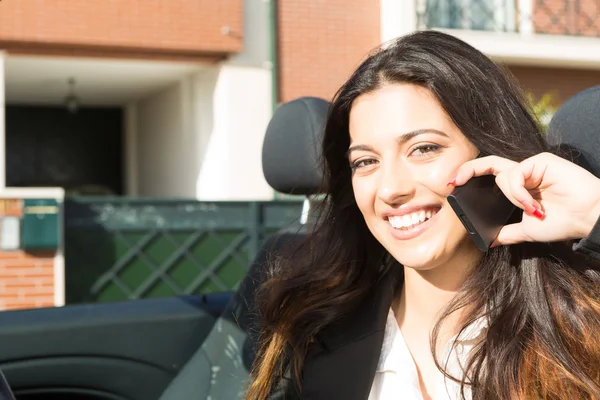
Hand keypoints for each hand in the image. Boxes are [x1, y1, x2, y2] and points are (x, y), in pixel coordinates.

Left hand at [452, 152, 599, 245]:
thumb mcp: (528, 230)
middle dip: (468, 170)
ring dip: (512, 197)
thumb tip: (489, 241)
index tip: (452, 186)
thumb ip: (508, 232)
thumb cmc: (563, 222)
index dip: (470, 176)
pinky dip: (519, 192)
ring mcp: (531, 166)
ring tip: (531, 210)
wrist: (588, 218)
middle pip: (488, 164)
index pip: (489, 175)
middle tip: (454, 181)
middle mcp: (522, 173)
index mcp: (519, 187)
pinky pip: (515, 174)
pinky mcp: (540, 161)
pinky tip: (533, 204)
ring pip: (502, 175)